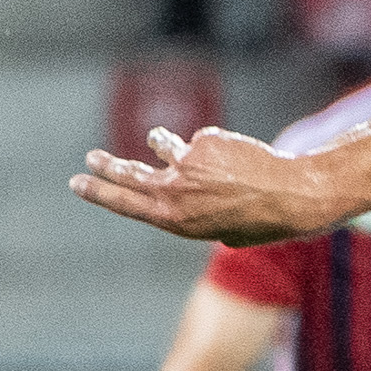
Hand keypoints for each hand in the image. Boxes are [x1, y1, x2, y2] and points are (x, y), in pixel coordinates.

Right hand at [76, 126, 353, 243]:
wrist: (292, 196)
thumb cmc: (264, 220)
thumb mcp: (225, 230)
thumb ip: (199, 215)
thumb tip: (187, 200)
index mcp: (176, 220)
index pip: (126, 204)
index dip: (100, 193)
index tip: (78, 183)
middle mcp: (174, 192)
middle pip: (129, 174)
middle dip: (107, 166)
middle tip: (91, 158)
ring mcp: (186, 164)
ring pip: (160, 145)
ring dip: (161, 143)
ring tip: (173, 146)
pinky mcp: (203, 141)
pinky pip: (199, 139)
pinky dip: (212, 145)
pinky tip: (237, 156)